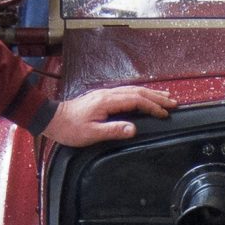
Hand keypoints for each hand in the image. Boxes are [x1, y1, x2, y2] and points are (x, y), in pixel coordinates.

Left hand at [42, 83, 176, 146]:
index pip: (136, 101)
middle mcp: (107, 94)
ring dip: (150, 94)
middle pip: (138, 92)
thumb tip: (134, 129)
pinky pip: (126, 92)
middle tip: (173, 103)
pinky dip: (139, 94)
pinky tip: (144, 97)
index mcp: (107, 101)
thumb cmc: (69, 128)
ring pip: (133, 90)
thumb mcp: (91, 133)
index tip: (164, 113)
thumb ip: (114, 130)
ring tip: (165, 97)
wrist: (52, 119)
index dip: (152, 106)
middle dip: (157, 97)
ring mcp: (105, 94)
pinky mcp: (102, 97)